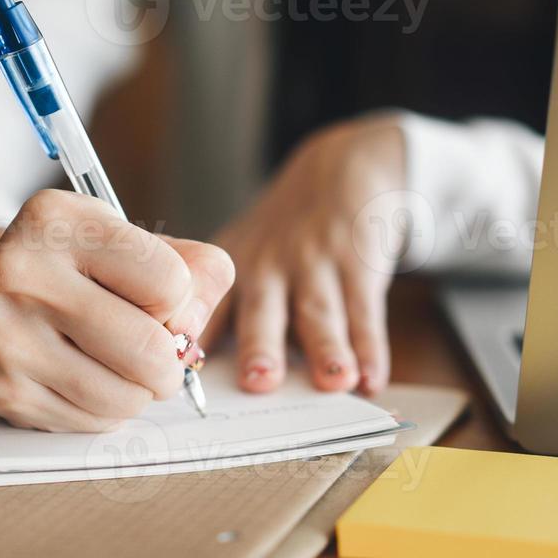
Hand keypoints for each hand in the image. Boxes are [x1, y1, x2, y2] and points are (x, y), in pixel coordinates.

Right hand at [0, 190, 233, 431]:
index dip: (177, 298)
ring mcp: (6, 337)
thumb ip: (193, 269)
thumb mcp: (126, 238)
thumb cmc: (66, 267)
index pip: (169, 281)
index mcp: (57, 221)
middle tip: (157, 350)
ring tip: (120, 363)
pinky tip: (87, 378)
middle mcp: (20, 273)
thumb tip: (194, 332)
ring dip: (141, 389)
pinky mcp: (3, 391)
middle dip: (169, 360)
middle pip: (150, 350)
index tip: (153, 295)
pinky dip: (108, 408)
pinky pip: (94, 421)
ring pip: (126, 396)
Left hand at [206, 114, 405, 394]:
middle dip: (259, 347)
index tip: (184, 377)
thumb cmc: (278, 240)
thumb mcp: (238, 260)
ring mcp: (314, 265)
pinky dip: (371, 347)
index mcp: (230, 276)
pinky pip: (364, 310)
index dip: (193, 344)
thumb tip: (199, 383)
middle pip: (261, 312)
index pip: (205, 314)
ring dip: (328, 348)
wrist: (334, 173)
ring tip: (335, 381)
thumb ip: (221, 317)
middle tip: (257, 381)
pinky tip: (373, 379)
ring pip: (320, 312)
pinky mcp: (358, 262)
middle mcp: (267, 270)